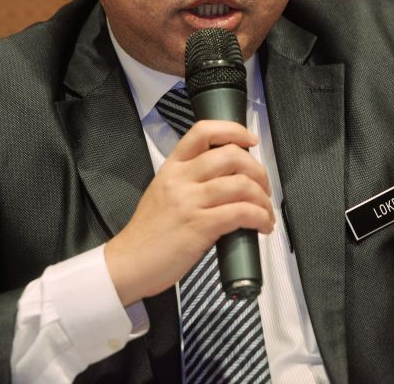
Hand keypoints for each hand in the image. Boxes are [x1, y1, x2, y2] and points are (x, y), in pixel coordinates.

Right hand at [105, 120, 274, 305]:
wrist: (128, 263)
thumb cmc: (147, 234)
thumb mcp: (162, 193)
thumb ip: (189, 181)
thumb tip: (227, 180)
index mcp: (172, 168)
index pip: (203, 132)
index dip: (233, 130)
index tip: (250, 140)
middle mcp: (181, 179)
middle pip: (231, 155)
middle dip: (258, 170)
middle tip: (263, 186)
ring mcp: (190, 202)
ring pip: (241, 183)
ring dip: (262, 198)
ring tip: (265, 211)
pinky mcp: (199, 226)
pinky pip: (241, 213)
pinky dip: (260, 217)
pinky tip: (261, 225)